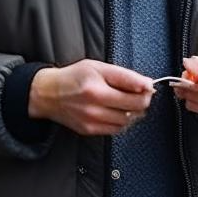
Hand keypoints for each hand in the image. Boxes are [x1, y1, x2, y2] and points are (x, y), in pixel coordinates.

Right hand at [29, 59, 153, 135]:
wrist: (48, 94)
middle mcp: (94, 104)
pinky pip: (116, 129)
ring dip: (134, 112)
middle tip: (141, 94)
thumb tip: (147, 84)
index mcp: (97, 85)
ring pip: (128, 120)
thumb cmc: (73, 77)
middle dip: (143, 100)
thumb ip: (124, 75)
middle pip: (134, 106)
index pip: (133, 88)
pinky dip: (123, 122)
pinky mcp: (89, 130)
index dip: (147, 87)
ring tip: (128, 103)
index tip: (149, 86)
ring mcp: (91, 119)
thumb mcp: (98, 67)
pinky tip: (118, 112)